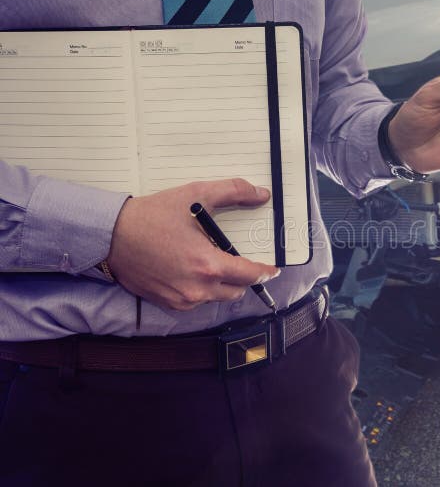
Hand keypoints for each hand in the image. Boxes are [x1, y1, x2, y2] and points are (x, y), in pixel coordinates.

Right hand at [106, 178, 279, 310]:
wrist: (111, 235)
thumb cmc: (152, 216)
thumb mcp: (196, 195)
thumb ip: (233, 192)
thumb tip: (260, 194)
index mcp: (208, 265)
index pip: (250, 275)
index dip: (265, 272)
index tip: (273, 270)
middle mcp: (197, 288)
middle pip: (236, 290)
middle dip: (242, 277)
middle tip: (238, 260)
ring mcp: (181, 299)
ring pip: (216, 297)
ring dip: (221, 284)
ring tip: (212, 263)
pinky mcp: (167, 303)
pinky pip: (195, 302)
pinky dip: (201, 290)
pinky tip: (192, 272)